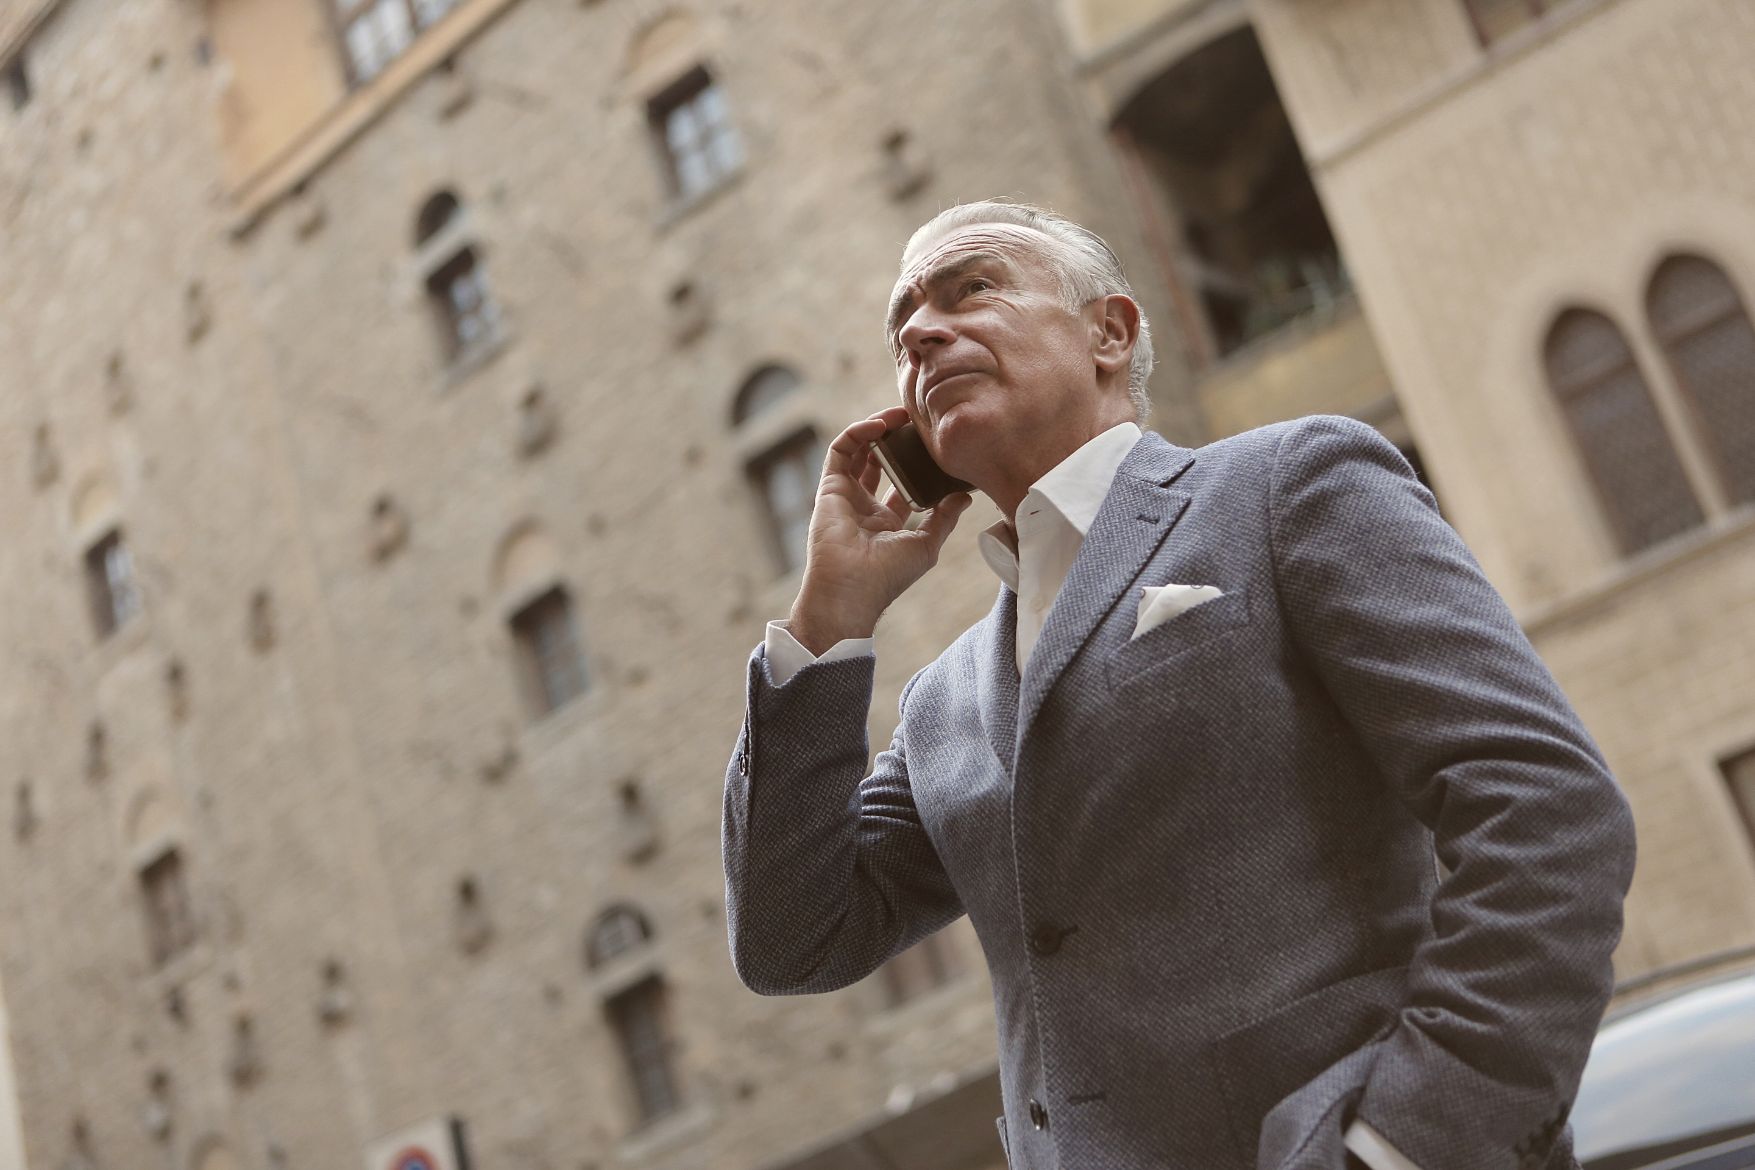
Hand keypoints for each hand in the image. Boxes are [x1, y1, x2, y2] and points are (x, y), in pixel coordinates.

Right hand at [788, 406, 973, 653]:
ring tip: (901, 413)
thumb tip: (966, 496)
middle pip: (878, 460)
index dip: (915, 461)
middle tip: (917, 420)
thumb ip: (944, 518)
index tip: (933, 444)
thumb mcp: (926, 545)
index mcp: (886, 521)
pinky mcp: (830, 487)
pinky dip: (858, 432)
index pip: (899, 482)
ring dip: (878, 427)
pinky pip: (841, 450)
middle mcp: (863, 505)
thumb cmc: (887, 576)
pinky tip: (881, 424)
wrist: (852, 590)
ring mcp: (845, 495)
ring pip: (858, 449)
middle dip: (896, 438)